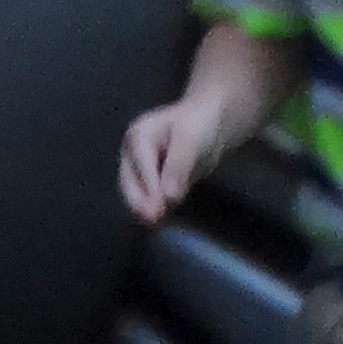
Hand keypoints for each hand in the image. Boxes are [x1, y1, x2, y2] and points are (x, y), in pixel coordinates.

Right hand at [120, 97, 212, 225]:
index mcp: (138, 135)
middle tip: (153, 219)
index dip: (149, 188)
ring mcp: (141, 167)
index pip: (140, 165)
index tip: (158, 209)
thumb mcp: (189, 140)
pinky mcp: (152, 180)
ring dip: (144, 207)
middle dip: (139, 201)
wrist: (213, 122)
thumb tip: (168, 196)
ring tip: (157, 221)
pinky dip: (154, 207)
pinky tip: (162, 218)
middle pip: (129, 181)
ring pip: (136, 192)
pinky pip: (149, 197)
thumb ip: (178, 166)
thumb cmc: (199, 124)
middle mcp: (133, 152)